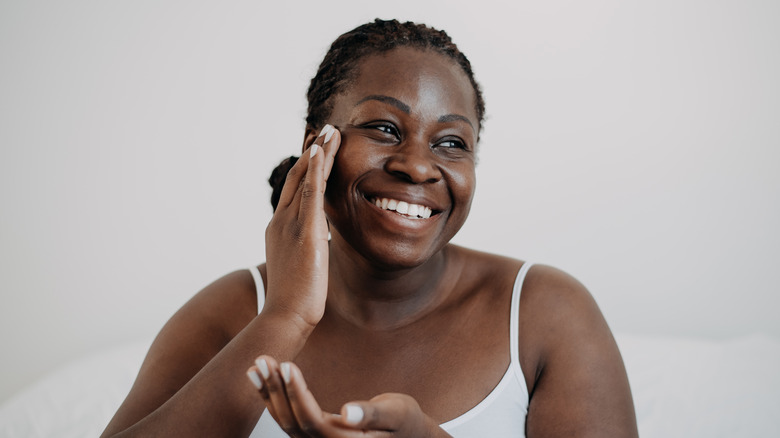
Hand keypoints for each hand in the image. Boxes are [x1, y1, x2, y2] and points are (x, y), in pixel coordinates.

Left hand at [246, 356, 449, 437]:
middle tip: (263, 359)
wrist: (409, 435)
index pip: (312, 421)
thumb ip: (372, 414)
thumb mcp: (396, 412)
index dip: (296, 394)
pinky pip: (288, 418)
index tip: (286, 365)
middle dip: (275, 389)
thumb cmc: (406, 422)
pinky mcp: (315, 433)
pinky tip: (263, 378)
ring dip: (269, 392)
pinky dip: (273, 398)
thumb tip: (348, 413)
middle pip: (292, 421)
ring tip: (257, 364)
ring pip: (286, 421)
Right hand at [263, 125, 340, 329]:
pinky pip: (310, 195)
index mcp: (279, 230)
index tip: (317, 151)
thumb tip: (316, 246)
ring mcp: (290, 226)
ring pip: (305, 180)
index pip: (294, 192)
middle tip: (325, 132)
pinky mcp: (304, 233)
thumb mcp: (299, 268)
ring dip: (318, 154)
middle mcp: (281, 222)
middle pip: (298, 179)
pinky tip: (321, 153)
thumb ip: (306, 251)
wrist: (284, 317)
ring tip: (331, 133)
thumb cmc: (293, 300)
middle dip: (312, 154)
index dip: (306, 170)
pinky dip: (315, 171)